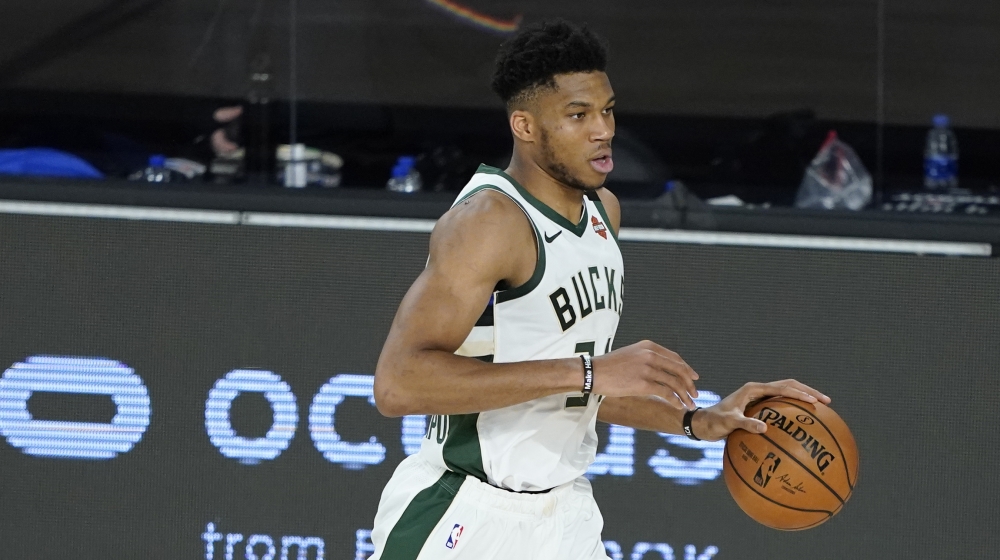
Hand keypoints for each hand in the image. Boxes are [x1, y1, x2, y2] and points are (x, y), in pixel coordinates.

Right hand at [590, 340, 699, 409]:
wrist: (592, 372)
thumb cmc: (608, 366)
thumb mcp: (630, 354)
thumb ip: (646, 358)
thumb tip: (661, 371)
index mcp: (648, 346)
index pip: (674, 357)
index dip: (686, 368)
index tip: (694, 377)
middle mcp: (650, 355)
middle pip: (678, 369)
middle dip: (689, 383)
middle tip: (695, 393)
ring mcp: (647, 369)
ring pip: (674, 382)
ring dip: (685, 395)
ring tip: (689, 404)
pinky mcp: (643, 383)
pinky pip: (666, 392)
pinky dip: (675, 400)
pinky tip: (678, 406)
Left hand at [693, 379, 830, 440]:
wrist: (702, 423)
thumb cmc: (714, 422)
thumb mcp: (728, 423)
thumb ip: (745, 424)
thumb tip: (765, 428)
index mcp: (753, 389)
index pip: (782, 387)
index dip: (800, 393)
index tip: (816, 402)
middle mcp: (757, 390)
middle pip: (788, 386)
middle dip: (807, 392)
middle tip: (826, 402)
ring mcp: (758, 397)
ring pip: (785, 393)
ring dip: (802, 398)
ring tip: (820, 409)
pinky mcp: (757, 406)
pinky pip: (779, 406)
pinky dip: (791, 411)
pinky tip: (800, 425)